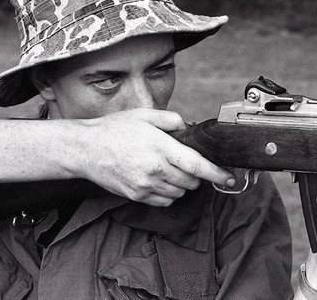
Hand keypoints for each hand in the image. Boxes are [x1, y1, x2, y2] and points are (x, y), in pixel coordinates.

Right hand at [76, 108, 234, 205]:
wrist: (86, 150)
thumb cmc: (114, 130)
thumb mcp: (144, 115)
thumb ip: (171, 120)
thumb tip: (189, 128)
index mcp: (160, 147)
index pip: (196, 165)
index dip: (217, 173)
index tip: (230, 177)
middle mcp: (154, 169)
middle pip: (191, 182)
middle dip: (196, 175)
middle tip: (188, 164)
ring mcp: (145, 186)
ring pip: (179, 193)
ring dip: (182, 184)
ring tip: (170, 170)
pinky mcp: (137, 196)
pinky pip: (164, 201)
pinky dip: (169, 193)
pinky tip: (160, 180)